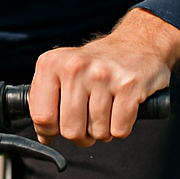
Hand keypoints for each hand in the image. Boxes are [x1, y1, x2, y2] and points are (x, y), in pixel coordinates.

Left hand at [28, 9, 179, 146]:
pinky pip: (119, 130)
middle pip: (70, 130)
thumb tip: (44, 136)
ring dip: (103, 131)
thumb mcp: (63, 72)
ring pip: (97, 133)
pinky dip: (121, 128)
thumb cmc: (97, 63)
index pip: (42, 116)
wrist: (137, 42)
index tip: (59, 128)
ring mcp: (103, 76)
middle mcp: (75, 67)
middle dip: (81, 135)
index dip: (50, 131)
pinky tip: (121, 110)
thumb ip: (47, 101)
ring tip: (106, 110)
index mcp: (52, 64)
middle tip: (88, 121)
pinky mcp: (129, 85)